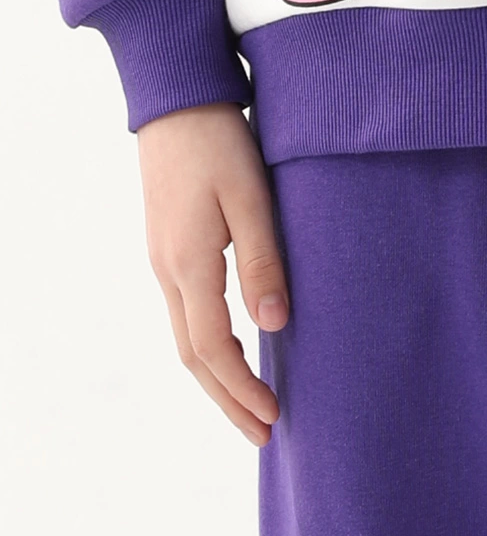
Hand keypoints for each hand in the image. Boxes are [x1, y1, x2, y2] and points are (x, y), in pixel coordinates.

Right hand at [138, 103, 288, 446]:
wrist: (176, 100)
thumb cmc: (219, 142)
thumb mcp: (250, 197)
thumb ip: (263, 261)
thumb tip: (275, 326)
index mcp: (189, 264)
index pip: (213, 349)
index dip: (243, 389)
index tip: (274, 419)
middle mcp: (168, 272)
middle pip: (194, 358)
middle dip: (228, 400)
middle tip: (262, 435)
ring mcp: (163, 261)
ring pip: (186, 339)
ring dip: (217, 378)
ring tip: (251, 406)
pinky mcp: (169, 248)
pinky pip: (186, 314)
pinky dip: (208, 347)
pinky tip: (232, 350)